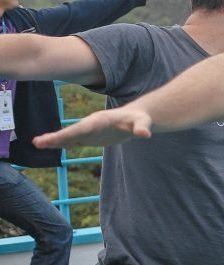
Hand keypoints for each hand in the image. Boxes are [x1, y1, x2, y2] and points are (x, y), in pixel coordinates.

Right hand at [33, 106, 153, 149]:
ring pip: (70, 136)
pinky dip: (63, 143)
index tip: (56, 137)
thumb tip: (145, 134)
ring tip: (37, 144)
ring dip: (55, 140)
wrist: (136, 118)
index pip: (82, 128)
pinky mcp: (90, 137)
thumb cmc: (139, 120)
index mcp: (100, 120)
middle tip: (37, 142)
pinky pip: (74, 140)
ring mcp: (89, 131)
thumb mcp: (143, 123)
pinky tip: (51, 146)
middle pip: (72, 132)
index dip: (69, 133)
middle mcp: (91, 124)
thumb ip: (142, 128)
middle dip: (56, 137)